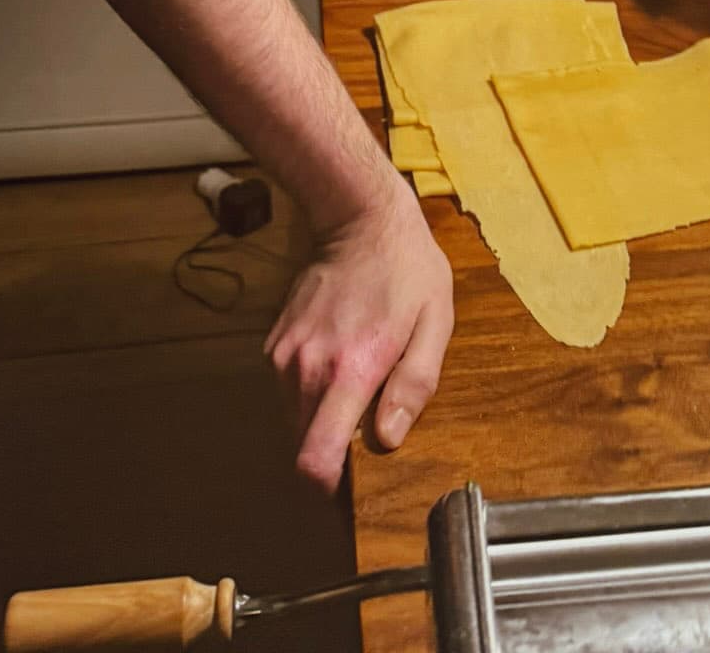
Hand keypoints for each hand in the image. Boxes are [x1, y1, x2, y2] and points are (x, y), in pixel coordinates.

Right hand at [265, 172, 453, 490]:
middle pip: (304, 447)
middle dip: (333, 451)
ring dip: (322, 419)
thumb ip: (413, 386)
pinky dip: (310, 391)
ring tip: (358, 383)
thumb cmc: (407, 270)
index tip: (350, 489)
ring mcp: (285, 355)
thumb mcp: (434, 323)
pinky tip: (340, 360)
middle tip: (369, 424)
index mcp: (350, 369)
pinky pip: (289, 391)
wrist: (361, 218)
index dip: (328, 490)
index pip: (315, 459)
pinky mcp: (275, 344)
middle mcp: (307, 367)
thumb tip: (388, 439)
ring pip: (295, 421)